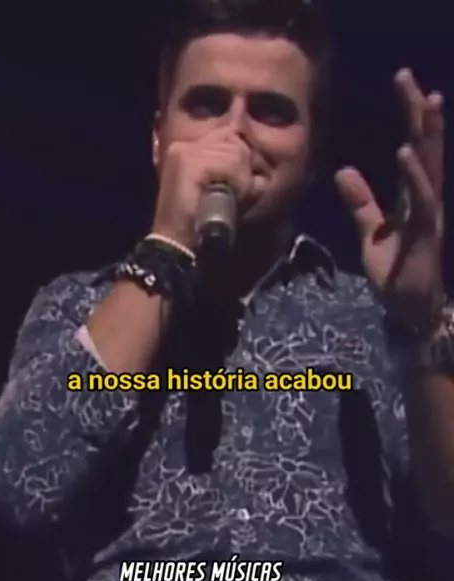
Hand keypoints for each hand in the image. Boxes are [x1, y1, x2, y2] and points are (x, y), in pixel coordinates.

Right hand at [151, 129, 253, 252]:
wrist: (176, 242)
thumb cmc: (200, 222)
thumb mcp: (219, 189)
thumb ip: (232, 169)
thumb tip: (257, 156)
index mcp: (187, 150)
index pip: (226, 133)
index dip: (241, 157)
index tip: (241, 183)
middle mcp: (184, 146)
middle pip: (233, 139)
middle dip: (244, 168)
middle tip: (239, 194)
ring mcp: (185, 152)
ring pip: (235, 151)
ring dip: (243, 179)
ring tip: (233, 198)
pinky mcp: (189, 163)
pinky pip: (229, 164)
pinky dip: (238, 182)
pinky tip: (232, 197)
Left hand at [335, 69, 443, 328]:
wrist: (408, 308)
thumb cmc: (396, 271)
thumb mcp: (371, 232)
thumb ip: (361, 203)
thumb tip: (343, 171)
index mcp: (412, 195)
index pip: (412, 147)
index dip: (409, 115)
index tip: (403, 81)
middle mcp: (425, 198)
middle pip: (424, 147)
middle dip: (418, 113)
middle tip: (408, 78)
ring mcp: (428, 214)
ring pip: (430, 166)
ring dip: (426, 134)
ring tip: (424, 101)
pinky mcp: (426, 232)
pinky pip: (423, 199)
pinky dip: (416, 176)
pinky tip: (406, 153)